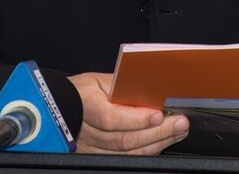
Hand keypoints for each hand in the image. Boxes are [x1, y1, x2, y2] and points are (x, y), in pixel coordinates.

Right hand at [66, 72, 188, 154]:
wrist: (57, 107)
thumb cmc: (80, 91)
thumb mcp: (100, 81)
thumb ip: (123, 86)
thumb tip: (152, 89)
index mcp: (86, 106)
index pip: (111, 118)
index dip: (136, 119)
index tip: (158, 114)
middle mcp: (87, 132)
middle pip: (124, 139)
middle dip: (157, 132)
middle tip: (180, 123)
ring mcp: (92, 148)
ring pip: (128, 152)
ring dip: (158, 143)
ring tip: (178, 132)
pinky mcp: (98, 157)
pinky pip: (126, 158)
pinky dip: (147, 150)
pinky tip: (162, 142)